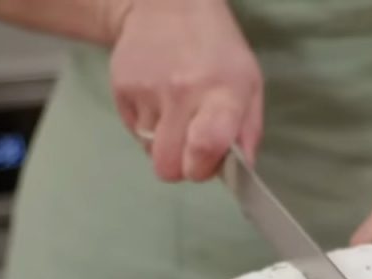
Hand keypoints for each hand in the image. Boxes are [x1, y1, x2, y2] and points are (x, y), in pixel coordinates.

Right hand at [109, 0, 262, 180]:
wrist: (167, 7)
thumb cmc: (219, 51)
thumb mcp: (250, 84)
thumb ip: (249, 130)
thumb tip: (243, 169)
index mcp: (222, 93)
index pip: (206, 146)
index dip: (203, 169)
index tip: (207, 164)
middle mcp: (182, 92)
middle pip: (169, 165)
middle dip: (181, 167)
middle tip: (191, 148)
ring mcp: (147, 91)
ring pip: (150, 152)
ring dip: (164, 145)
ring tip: (177, 116)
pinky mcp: (121, 89)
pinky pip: (134, 131)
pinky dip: (147, 126)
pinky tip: (159, 102)